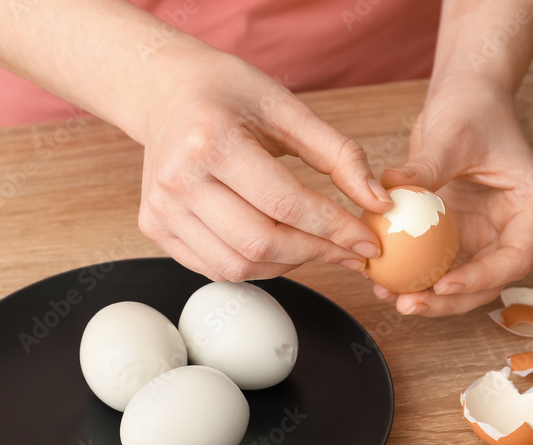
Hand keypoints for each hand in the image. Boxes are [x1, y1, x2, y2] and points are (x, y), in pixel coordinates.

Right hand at [135, 43, 392, 281]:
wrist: (164, 89)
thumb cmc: (226, 92)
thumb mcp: (286, 108)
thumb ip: (338, 155)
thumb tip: (378, 203)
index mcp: (210, 139)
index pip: (285, 204)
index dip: (334, 229)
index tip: (367, 241)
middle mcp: (178, 178)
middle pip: (261, 243)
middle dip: (316, 253)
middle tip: (349, 252)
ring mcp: (162, 207)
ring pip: (238, 266)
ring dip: (289, 265)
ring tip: (316, 246)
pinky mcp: (155, 227)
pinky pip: (215, 268)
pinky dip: (256, 267)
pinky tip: (279, 248)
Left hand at [374, 78, 532, 315]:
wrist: (466, 98)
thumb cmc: (471, 109)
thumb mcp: (451, 135)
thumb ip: (426, 167)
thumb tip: (389, 189)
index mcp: (531, 204)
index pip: (516, 257)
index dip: (481, 278)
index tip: (441, 285)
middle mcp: (514, 226)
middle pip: (489, 281)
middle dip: (448, 300)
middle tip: (407, 303)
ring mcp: (487, 234)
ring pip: (464, 281)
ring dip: (428, 295)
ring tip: (388, 296)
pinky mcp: (461, 234)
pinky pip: (440, 264)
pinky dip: (415, 275)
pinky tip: (383, 281)